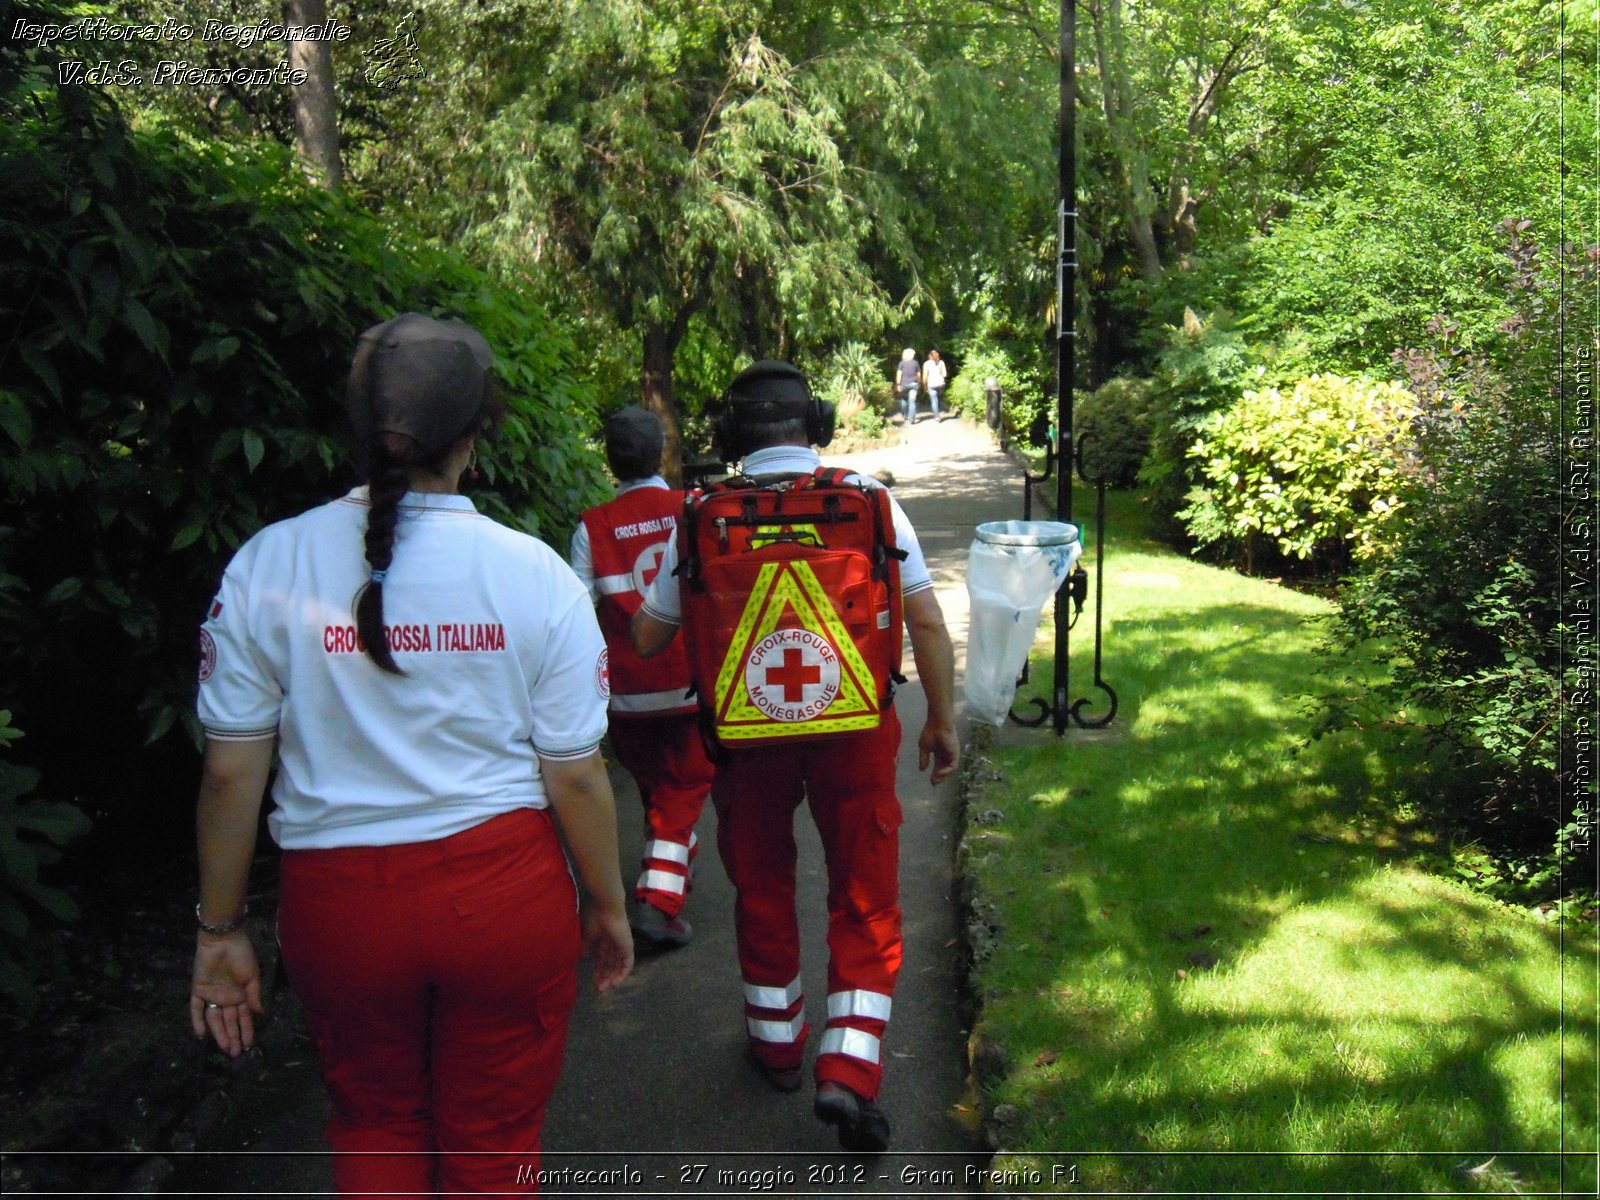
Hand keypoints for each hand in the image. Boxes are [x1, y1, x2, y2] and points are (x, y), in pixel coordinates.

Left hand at [190, 930, 263, 1057]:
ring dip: (218, 1033)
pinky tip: (201, 1034)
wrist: (224, 940)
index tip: (249, 1045)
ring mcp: (211, 995)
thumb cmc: (242, 955)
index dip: (246, 1030)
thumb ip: (254, 994)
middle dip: (232, 1037)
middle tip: (235, 1053)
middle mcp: (226, 998)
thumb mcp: (253, 975)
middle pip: (228, 1022)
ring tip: (224, 1047)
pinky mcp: (198, 990)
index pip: (243, 1017)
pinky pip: (196, 1008)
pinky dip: (198, 1020)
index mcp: (241, 995)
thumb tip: (259, 1013)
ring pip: (214, 1019)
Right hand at [583, 905, 633, 993]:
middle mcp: (613, 944)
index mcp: (603, 940)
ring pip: (617, 966)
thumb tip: (583, 959)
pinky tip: (614, 983)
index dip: (597, 972)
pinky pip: (627, 964)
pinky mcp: (628, 947)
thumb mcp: (586, 936)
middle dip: (604, 978)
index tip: (592, 984)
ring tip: (604, 989)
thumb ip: (586, 948)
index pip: (601, 960)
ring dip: (611, 978)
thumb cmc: (594, 917)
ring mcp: (621, 946)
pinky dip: (621, 974)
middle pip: (609, 965)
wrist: (606, 907)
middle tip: (598, 991)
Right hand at [918, 721, 960, 784]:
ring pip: (949, 769)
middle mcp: (947, 754)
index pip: (938, 766)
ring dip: (943, 776)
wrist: (938, 724)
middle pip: (944, 769)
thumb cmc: (930, 732)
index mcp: (939, 752)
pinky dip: (946, 772)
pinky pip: (952, 767)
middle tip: (933, 783)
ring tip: (935, 780)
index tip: (930, 780)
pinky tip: (939, 774)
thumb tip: (921, 769)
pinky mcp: (955, 754)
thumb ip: (924, 759)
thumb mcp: (924, 748)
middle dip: (939, 777)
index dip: (935, 774)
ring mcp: (952, 754)